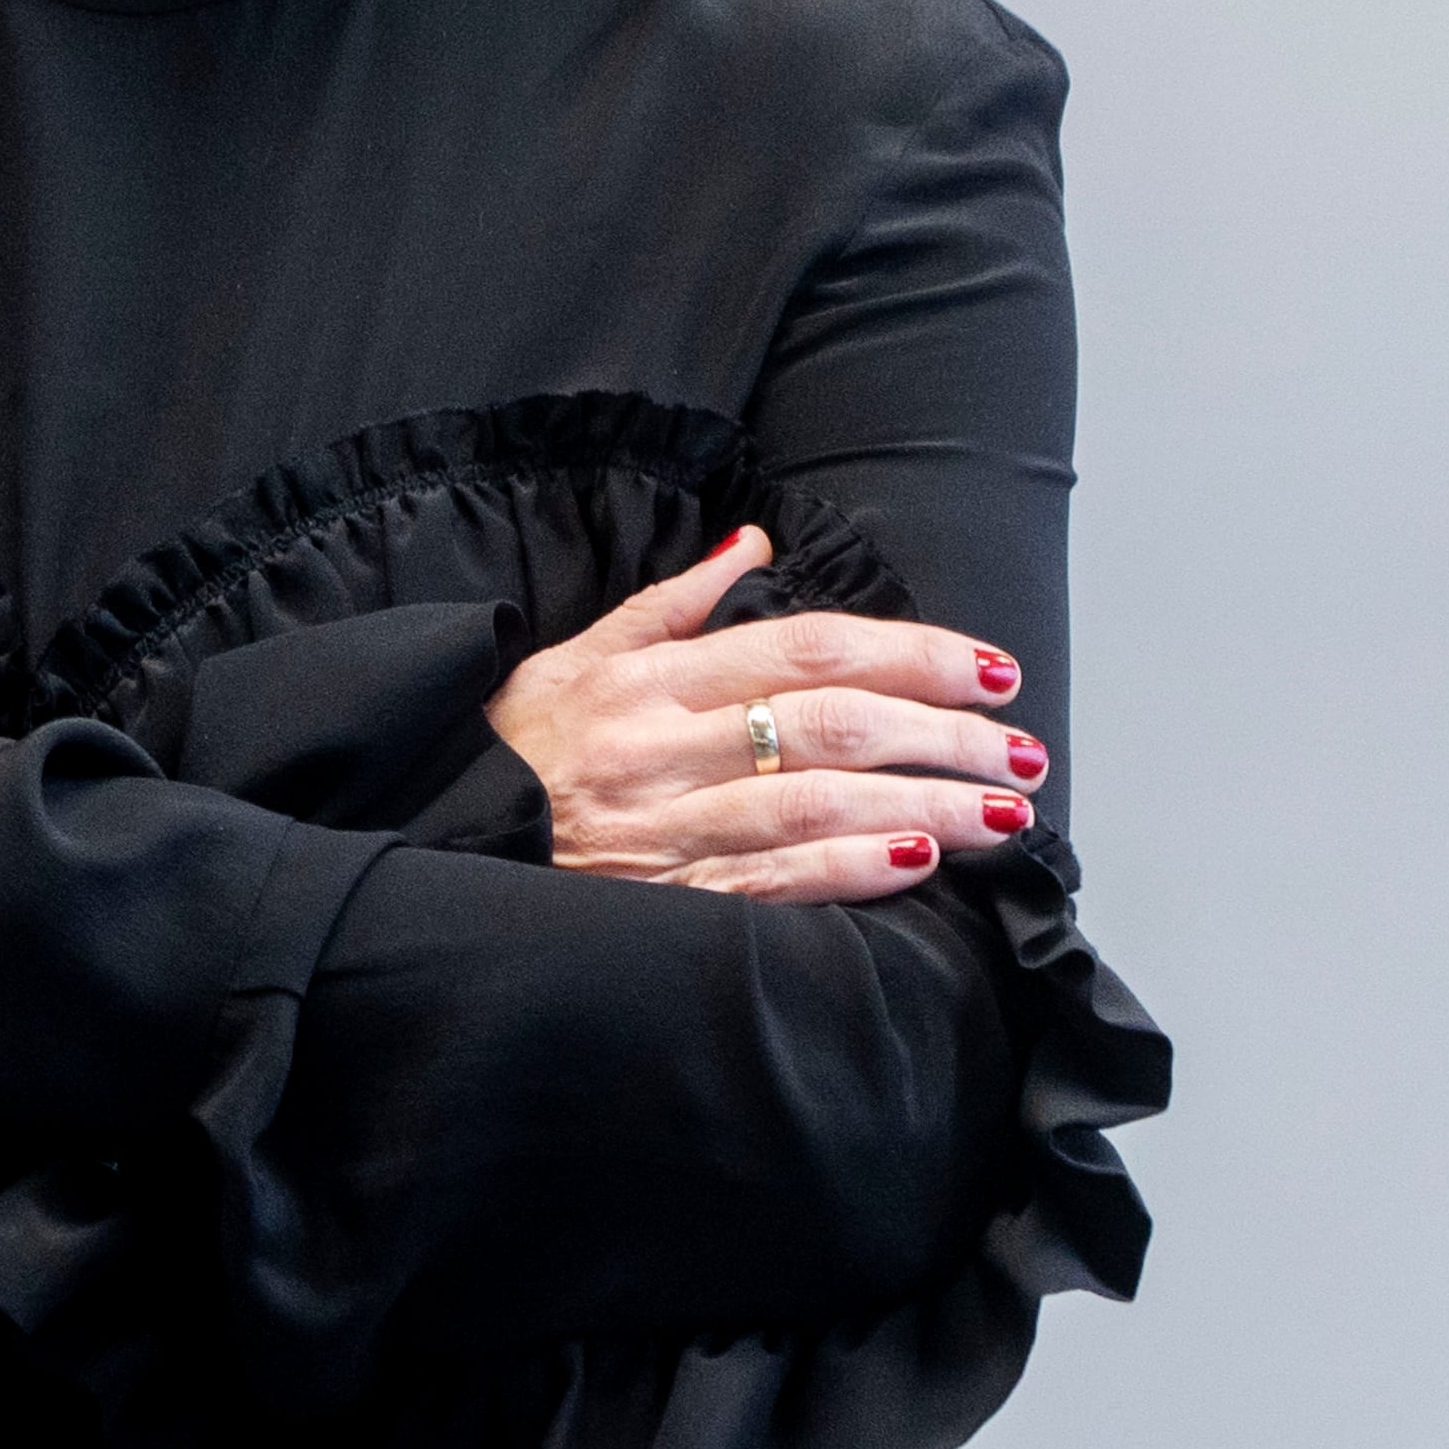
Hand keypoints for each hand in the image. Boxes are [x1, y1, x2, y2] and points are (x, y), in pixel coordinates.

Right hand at [487, 525, 1046, 900]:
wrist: (426, 840)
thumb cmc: (511, 751)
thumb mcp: (571, 658)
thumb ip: (670, 607)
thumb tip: (749, 543)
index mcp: (643, 680)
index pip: (801, 649)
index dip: (908, 654)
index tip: (987, 668)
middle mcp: (658, 748)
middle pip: (830, 726)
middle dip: (944, 734)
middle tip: (1022, 745)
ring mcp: (663, 830)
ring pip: (816, 805)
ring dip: (925, 805)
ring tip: (1004, 808)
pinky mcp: (664, 904)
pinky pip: (774, 883)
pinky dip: (852, 871)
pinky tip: (919, 862)